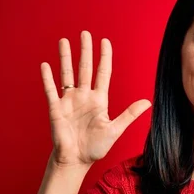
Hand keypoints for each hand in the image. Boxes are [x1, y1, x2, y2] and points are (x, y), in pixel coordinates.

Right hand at [41, 31, 150, 167]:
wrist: (76, 160)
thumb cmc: (96, 147)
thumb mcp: (115, 129)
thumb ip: (129, 114)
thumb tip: (147, 102)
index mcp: (99, 100)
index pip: (103, 73)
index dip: (104, 57)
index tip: (105, 41)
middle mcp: (84, 97)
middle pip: (85, 69)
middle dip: (85, 51)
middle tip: (85, 33)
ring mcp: (69, 101)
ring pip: (67, 74)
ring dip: (65, 58)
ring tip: (64, 41)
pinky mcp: (56, 109)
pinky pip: (51, 90)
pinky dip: (48, 78)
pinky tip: (46, 65)